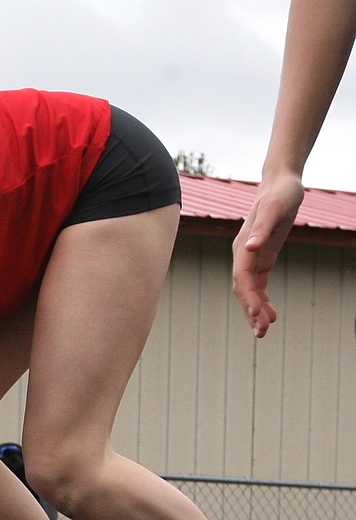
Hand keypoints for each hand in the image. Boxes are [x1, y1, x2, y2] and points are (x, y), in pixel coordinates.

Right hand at [232, 172, 303, 337]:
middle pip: (243, 290)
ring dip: (255, 311)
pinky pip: (259, 285)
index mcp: (243, 246)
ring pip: (250, 291)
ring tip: (264, 330)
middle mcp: (244, 255)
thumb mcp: (274, 209)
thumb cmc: (279, 194)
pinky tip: (270, 313)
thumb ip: (261, 230)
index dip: (248, 297)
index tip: (257, 314)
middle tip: (262, 332)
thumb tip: (249, 248)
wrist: (281, 183)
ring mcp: (252, 258)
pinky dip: (262, 300)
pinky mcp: (262, 258)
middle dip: (251, 311)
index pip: (242, 278)